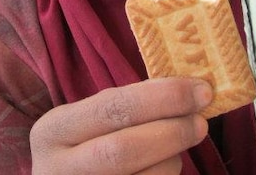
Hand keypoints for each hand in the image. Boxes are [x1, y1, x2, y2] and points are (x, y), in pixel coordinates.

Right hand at [30, 77, 211, 174]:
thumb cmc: (79, 149)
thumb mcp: (82, 124)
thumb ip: (123, 107)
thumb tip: (185, 90)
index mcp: (54, 130)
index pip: (113, 108)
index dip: (163, 98)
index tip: (201, 89)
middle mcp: (59, 168)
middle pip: (125, 149)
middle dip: (172, 132)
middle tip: (201, 121)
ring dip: (172, 159)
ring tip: (174, 147)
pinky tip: (163, 167)